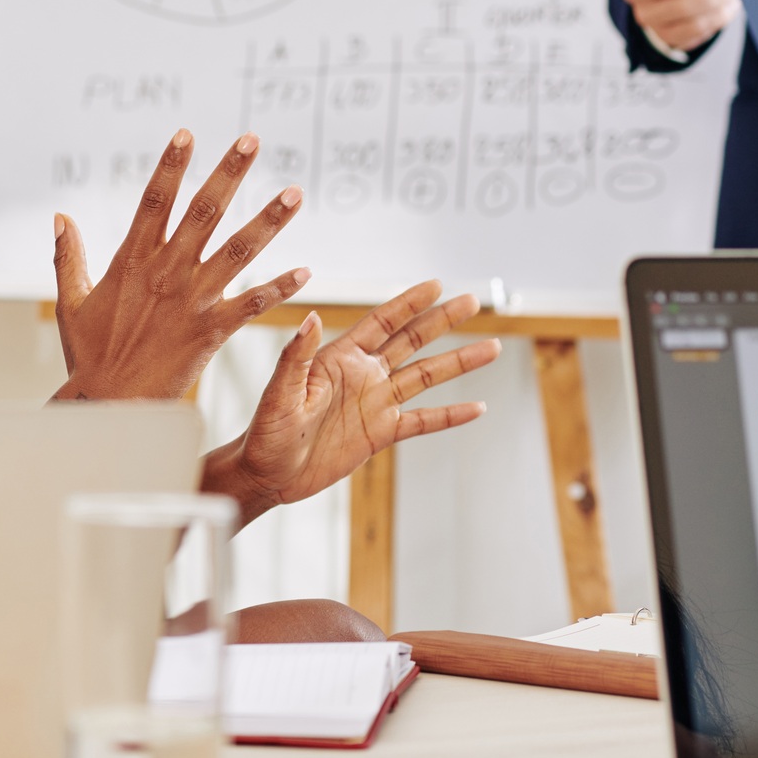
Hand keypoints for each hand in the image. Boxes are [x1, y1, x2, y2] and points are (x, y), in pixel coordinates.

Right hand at [51, 129, 308, 400]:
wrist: (109, 403)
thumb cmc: (89, 355)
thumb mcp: (71, 300)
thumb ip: (69, 255)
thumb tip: (60, 216)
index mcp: (132, 260)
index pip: (153, 200)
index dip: (171, 165)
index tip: (187, 134)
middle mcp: (166, 273)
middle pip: (203, 212)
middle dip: (228, 173)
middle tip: (252, 140)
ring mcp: (191, 300)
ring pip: (237, 251)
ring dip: (268, 220)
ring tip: (294, 193)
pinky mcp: (210, 330)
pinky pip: (252, 305)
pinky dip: (279, 288)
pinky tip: (306, 272)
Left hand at [200, 283, 500, 526]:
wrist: (267, 473)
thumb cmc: (265, 431)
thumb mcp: (280, 392)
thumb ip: (297, 356)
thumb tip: (311, 317)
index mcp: (339, 358)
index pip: (381, 322)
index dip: (408, 303)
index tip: (436, 285)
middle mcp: (363, 375)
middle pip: (412, 341)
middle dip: (443, 321)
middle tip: (473, 300)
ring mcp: (375, 403)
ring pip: (425, 378)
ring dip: (458, 363)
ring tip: (492, 348)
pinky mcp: (380, 434)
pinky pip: (423, 421)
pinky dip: (450, 415)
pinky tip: (477, 407)